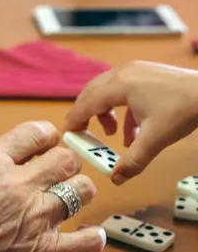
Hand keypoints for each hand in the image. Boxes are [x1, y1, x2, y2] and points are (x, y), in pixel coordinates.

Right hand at [0, 121, 105, 251]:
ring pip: (83, 191)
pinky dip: (90, 238)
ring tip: (67, 205)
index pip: (37, 132)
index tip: (46, 148)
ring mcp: (35, 218)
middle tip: (57, 178)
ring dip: (77, 195)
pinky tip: (86, 237)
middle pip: (66, 159)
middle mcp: (18, 184)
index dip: (46, 139)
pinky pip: (88, 241)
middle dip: (64, 166)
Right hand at [64, 61, 197, 184]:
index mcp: (121, 85)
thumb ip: (132, 161)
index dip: (75, 120)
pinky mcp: (146, 75)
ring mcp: (136, 72)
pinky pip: (123, 92)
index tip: (67, 134)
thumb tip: (114, 179)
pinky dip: (121, 111)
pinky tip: (133, 131)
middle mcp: (124, 74)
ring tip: (111, 134)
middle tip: (82, 135)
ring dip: (104, 113)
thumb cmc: (183, 110)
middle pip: (92, 93)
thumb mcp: (154, 140)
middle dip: (85, 116)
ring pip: (107, 91)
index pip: (87, 103)